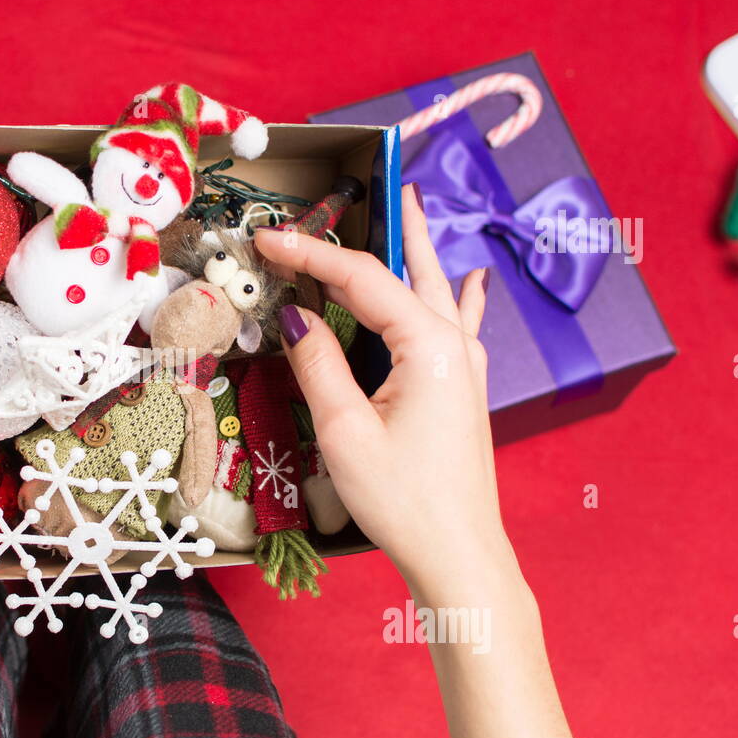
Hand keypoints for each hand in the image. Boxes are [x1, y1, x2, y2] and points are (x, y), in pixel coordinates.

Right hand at [255, 185, 502, 603]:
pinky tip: (472, 278)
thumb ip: (319, 362)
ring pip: (436, 287)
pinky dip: (457, 293)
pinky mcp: (463, 389)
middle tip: (364, 182)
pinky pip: (458, 323)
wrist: (458, 555)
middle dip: (379, 226)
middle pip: (408, 268)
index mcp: (425, 345)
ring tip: (409, 203)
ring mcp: (464, 366)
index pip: (360, 278)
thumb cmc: (403, 499)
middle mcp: (452, 344)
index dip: (309, 252)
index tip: (266, 236)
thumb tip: (296, 312)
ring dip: (417, 247)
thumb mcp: (344, 431)